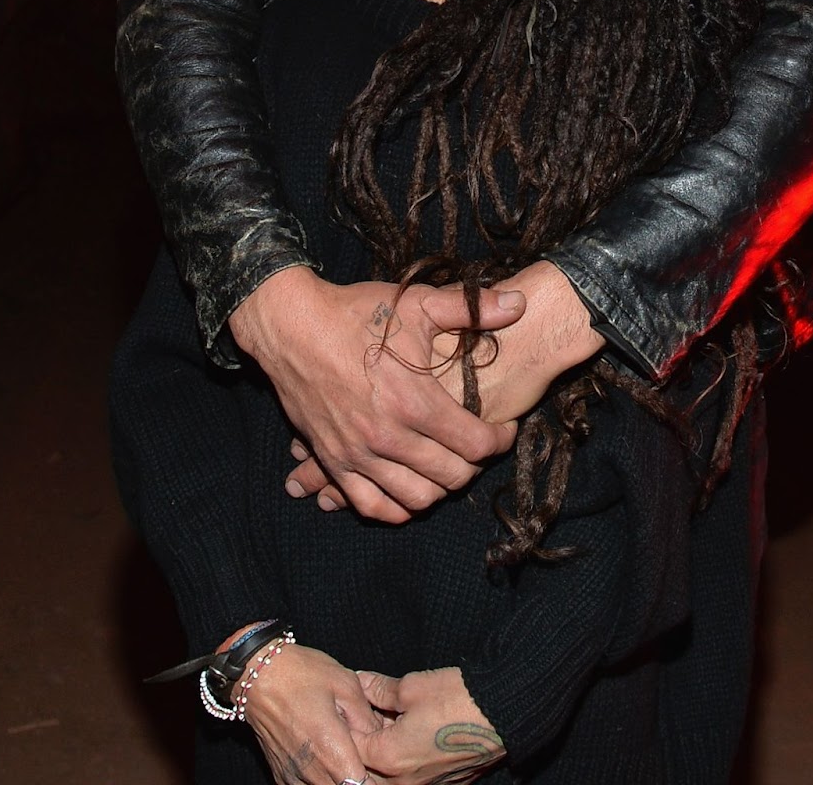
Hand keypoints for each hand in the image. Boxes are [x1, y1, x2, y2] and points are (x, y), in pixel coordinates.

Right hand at [233, 638, 382, 784]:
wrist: (258, 674)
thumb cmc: (301, 674)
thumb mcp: (346, 684)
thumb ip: (368, 719)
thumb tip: (381, 738)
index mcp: (332, 751)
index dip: (377, 777)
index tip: (382, 761)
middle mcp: (312, 772)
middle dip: (361, 776)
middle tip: (365, 753)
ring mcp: (295, 777)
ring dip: (340, 777)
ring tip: (344, 751)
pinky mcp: (282, 775)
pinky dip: (320, 777)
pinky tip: (324, 755)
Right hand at [286, 264, 601, 510]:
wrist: (292, 325)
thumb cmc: (356, 313)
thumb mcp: (416, 303)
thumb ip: (472, 309)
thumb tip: (520, 304)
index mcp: (415, 400)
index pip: (476, 444)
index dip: (499, 439)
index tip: (503, 428)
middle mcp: (388, 435)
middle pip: (451, 477)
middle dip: (473, 464)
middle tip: (475, 445)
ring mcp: (358, 454)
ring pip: (415, 499)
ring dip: (439, 488)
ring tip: (445, 466)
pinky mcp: (333, 460)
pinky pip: (370, 506)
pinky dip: (395, 508)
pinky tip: (408, 492)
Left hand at [357, 667, 505, 784]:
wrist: (503, 712)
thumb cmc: (457, 698)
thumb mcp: (411, 686)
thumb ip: (379, 689)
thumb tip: (360, 682)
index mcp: (389, 759)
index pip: (351, 747)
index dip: (348, 723)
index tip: (347, 706)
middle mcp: (404, 782)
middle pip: (368, 768)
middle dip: (364, 741)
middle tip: (367, 714)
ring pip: (390, 776)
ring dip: (384, 753)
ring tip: (390, 721)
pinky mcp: (446, 782)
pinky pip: (413, 777)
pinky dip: (405, 760)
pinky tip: (411, 733)